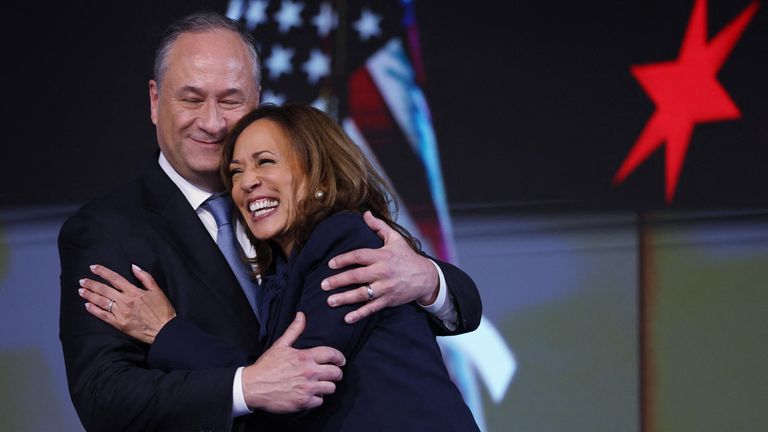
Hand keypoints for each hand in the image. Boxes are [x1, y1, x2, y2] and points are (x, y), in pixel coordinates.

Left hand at [79, 264, 175, 343]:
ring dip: (90, 295)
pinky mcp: (119, 324)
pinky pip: (103, 316)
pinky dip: (94, 310)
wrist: (164, 329)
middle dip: (91, 284)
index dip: (102, 272)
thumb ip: (145, 277)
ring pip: (102, 301)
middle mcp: (125, 301)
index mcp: (134, 291)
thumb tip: (134, 267)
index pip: (114, 278)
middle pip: (104, 289)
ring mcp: (121, 313)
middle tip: (82, 281)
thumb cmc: (162, 310)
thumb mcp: (157, 290)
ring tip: (81, 291)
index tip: (93, 268)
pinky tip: (87, 305)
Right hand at [242, 312, 345, 412]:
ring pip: (331, 388)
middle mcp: (309, 372)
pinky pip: (320, 401)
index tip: (341, 361)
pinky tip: (311, 394)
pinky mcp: (303, 402)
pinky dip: (317, 399)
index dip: (339, 357)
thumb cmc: (266, 366)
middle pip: (336, 373)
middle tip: (332, 374)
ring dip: (327, 386)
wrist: (252, 386)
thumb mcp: (280, 345)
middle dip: (336, 373)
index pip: (332, 354)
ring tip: (321, 385)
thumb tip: (302, 315)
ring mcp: (307, 388)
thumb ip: (294, 330)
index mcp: (305, 357)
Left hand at [321, 211, 439, 323]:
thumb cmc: (407, 257)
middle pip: (357, 276)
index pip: (359, 256)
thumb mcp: (395, 238)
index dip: (343, 259)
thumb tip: (365, 214)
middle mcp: (382, 272)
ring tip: (330, 301)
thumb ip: (378, 226)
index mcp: (382, 256)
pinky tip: (347, 318)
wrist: (426, 277)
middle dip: (339, 281)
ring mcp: (385, 288)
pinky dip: (360, 314)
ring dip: (345, 298)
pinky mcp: (388, 300)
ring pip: (362, 294)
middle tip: (323, 285)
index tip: (330, 264)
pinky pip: (372, 308)